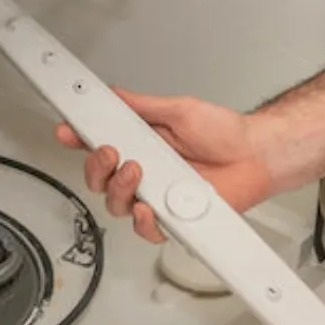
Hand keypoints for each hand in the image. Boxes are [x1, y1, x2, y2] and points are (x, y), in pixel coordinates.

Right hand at [55, 89, 274, 242]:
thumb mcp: (179, 109)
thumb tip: (113, 95)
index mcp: (142, 144)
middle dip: (96, 167)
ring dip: (119, 190)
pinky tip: (147, 208)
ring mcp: (158, 196)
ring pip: (118, 205)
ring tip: (137, 171)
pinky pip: (147, 229)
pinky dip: (143, 222)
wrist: (256, 155)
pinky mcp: (173, 218)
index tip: (68, 131)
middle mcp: (146, 172)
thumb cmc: (225, 133)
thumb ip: (144, 106)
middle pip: (101, 180)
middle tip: (110, 152)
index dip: (79, 140)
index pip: (100, 144)